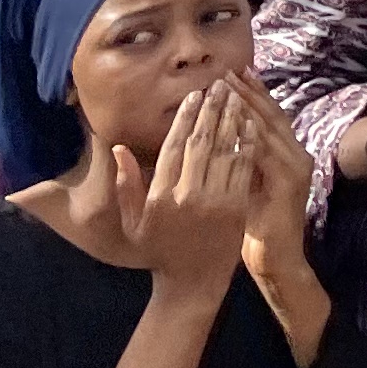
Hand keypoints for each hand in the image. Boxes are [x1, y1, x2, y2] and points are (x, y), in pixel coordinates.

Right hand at [127, 80, 259, 301]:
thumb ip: (126, 185)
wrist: (192, 282)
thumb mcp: (133, 221)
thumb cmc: (159, 250)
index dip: (184, 118)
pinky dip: (246, 143)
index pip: (173, 147)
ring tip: (234, 95)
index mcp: (160, 196)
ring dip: (230, 119)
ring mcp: (214, 201)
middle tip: (217, 85)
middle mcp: (187, 195)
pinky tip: (249, 124)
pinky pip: (242, 168)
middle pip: (200, 142)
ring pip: (223, 150)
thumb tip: (117, 147)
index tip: (192, 97)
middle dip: (209, 110)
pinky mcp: (236, 207)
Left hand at [235, 81, 320, 282]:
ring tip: (227, 87)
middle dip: (247, 92)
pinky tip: (234, 120)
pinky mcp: (289, 182)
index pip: (268, 116)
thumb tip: (215, 133)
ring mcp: (296, 167)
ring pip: (268, 128)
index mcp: (286, 155)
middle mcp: (296, 155)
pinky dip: (250, 134)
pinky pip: (266, 152)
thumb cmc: (254, 227)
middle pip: (270, 115)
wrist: (276, 261)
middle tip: (227, 71)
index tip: (231, 74)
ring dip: (246, 105)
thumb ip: (238, 160)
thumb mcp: (245, 186)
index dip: (251, 94)